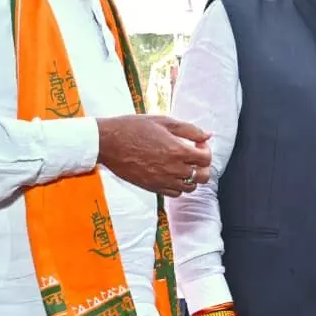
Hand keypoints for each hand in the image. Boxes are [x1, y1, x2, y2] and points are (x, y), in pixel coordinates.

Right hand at [97, 115, 212, 197]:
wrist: (107, 142)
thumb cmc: (134, 128)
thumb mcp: (164, 122)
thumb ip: (190, 130)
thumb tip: (208, 135)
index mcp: (177, 151)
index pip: (206, 159)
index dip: (206, 150)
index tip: (198, 144)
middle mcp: (173, 169)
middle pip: (203, 176)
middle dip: (203, 166)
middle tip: (194, 156)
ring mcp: (162, 181)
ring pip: (191, 188)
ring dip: (192, 177)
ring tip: (183, 165)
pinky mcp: (152, 187)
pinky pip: (175, 194)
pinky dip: (179, 186)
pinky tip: (172, 174)